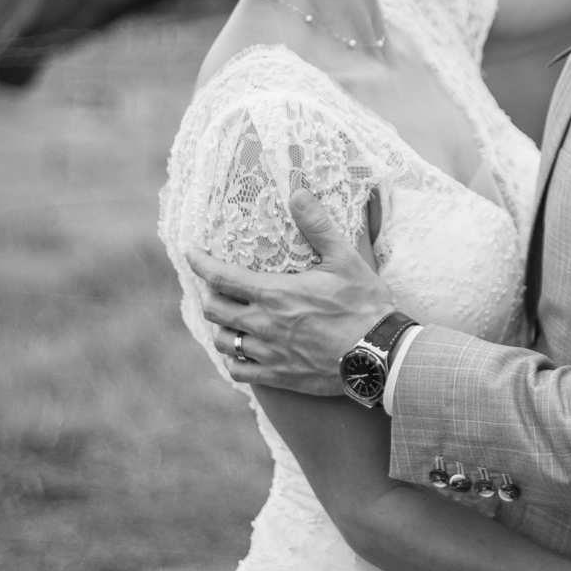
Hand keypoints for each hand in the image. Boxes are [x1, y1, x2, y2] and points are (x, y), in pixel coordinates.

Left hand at [187, 189, 395, 395]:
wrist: (378, 355)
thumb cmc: (363, 305)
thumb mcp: (344, 259)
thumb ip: (317, 226)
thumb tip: (298, 194)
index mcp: (275, 294)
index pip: (221, 277)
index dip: (200, 263)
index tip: (191, 253)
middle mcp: (263, 325)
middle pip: (214, 310)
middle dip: (209, 294)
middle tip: (215, 286)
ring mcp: (268, 353)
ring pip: (223, 342)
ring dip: (220, 327)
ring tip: (227, 318)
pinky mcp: (278, 376)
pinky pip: (240, 372)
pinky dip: (234, 361)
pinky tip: (240, 353)